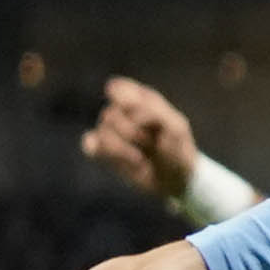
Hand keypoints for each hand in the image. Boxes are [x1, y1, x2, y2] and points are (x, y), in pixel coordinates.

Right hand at [80, 77, 200, 205]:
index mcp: (142, 99)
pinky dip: (109, 155)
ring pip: (102, 132)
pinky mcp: (102, 149)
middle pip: (111, 115)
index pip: (120, 90)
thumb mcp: (176, 129)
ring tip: (142, 157)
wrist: (175, 180)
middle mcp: (122, 111)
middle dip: (134, 134)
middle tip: (153, 144)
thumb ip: (152, 111)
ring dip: (124, 149)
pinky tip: (129, 161)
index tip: (149, 121)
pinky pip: (90, 146)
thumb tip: (120, 99)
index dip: (130, 105)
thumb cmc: (179, 150)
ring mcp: (110, 130)